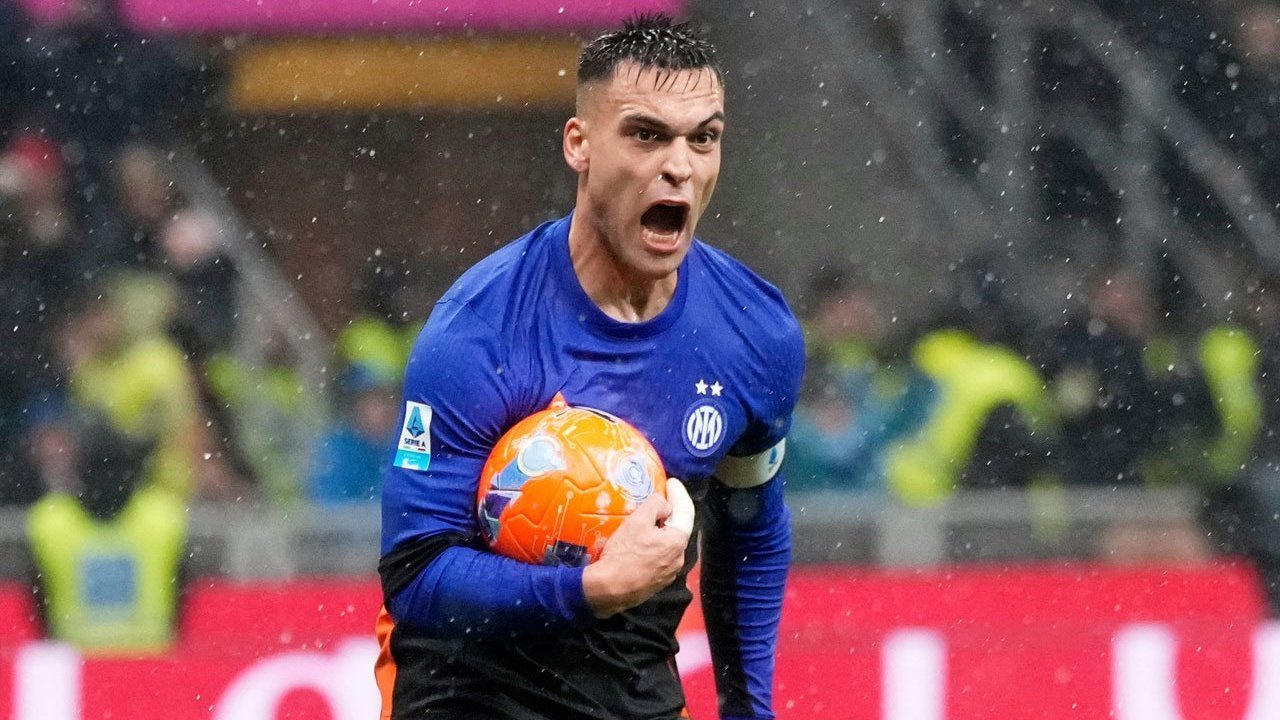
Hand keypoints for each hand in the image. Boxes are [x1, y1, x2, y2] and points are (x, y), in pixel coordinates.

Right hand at [583, 478, 694, 617]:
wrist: (608, 590)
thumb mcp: (637, 521)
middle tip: (660, 497)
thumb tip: (665, 504)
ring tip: (649, 518)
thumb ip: (655, 504)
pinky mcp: (657, 582)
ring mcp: (669, 573)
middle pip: (678, 528)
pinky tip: (642, 541)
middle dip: (671, 511)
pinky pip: (659, 556)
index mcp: (677, 542)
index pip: (685, 511)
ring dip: (661, 529)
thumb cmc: (622, 554)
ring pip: (668, 543)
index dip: (679, 493)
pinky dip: (654, 544)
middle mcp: (678, 559)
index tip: (671, 482)